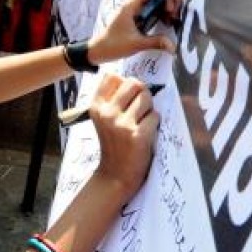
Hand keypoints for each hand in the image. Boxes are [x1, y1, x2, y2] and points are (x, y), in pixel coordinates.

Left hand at [87, 0, 181, 64]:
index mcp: (131, 5)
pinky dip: (161, 12)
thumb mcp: (135, 44)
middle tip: (174, 14)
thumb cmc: (113, 45)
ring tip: (171, 20)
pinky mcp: (136, 16)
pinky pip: (152, 8)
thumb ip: (155, 43)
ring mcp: (135, 9)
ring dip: (166, 5)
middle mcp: (133, 3)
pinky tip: (165, 23)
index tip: (170, 8)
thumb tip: (173, 46)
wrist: (98, 50)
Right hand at [89, 73, 159, 196]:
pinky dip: (154, 124)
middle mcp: (106, 113)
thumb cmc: (113, 144)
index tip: (127, 98)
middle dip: (141, 94)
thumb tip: (136, 82)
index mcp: (96, 107)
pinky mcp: (137, 135)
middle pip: (133, 83)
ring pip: (147, 98)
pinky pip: (155, 116)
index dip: (125, 85)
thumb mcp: (103, 119)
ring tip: (141, 123)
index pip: (112, 77)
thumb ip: (113, 100)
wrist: (115, 175)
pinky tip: (146, 134)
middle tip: (139, 110)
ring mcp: (121, 124)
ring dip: (149, 109)